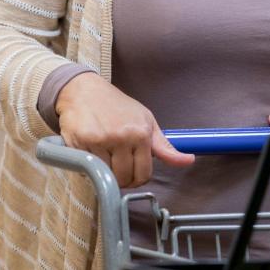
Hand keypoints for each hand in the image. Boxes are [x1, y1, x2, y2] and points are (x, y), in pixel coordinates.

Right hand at [55, 72, 193, 187]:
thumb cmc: (118, 106)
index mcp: (141, 133)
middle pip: (125, 178)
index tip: (133, 174)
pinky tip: (91, 152)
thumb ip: (165, 147)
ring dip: (105, 172)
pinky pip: (88, 169)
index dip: (138, 178)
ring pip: (106, 176)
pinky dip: (89, 166)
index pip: (144, 174)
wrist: (85, 91)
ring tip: (104, 157)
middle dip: (122, 178)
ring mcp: (100, 141)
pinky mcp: (80, 143)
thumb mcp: (146, 121)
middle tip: (117, 166)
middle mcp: (122, 137)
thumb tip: (189, 161)